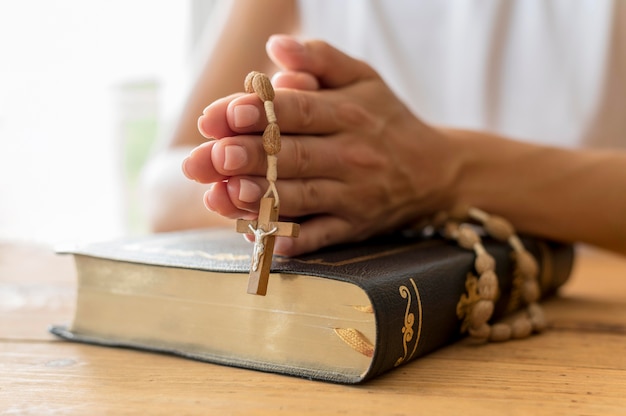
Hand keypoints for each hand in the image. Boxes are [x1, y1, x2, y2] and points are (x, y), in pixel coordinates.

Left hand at [183, 35, 459, 255]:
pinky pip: (320, 236)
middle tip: (210, 156)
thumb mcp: (363, 78)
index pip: (298, 110)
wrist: (435, 170)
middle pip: (293, 155)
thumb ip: (320, 58)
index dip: (259, 112)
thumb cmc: (387, 119)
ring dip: (262, 197)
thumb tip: (275, 46)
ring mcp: (352, 195)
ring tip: (224, 193)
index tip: (221, 114)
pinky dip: (293, 241)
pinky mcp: (353, 227)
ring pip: (302, 197)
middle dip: (249, 156)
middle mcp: (351, 154)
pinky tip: (262, 240)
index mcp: (348, 112)